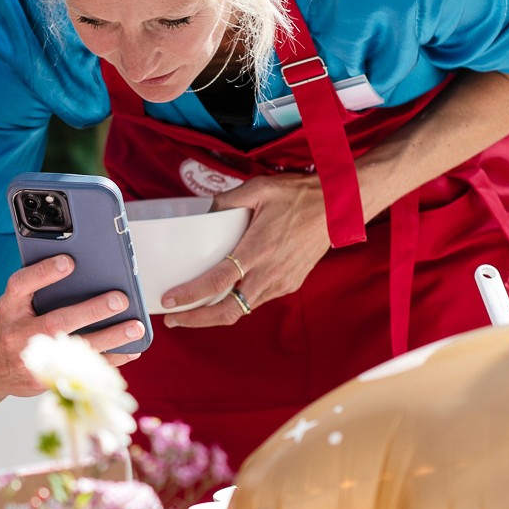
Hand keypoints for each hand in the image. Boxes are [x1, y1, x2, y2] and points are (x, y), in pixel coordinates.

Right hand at [0, 255, 144, 406]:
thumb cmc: (10, 327)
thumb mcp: (13, 305)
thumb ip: (36, 290)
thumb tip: (83, 272)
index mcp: (8, 308)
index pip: (21, 286)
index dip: (43, 273)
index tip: (69, 262)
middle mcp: (17, 334)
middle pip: (55, 322)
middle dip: (90, 311)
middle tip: (119, 299)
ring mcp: (31, 360)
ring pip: (74, 349)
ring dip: (109, 338)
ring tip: (136, 327)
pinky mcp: (46, 379)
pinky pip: (83, 370)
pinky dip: (111, 360)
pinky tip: (130, 349)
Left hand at [161, 173, 329, 328]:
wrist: (339, 207)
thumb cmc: (299, 195)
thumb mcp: (259, 188)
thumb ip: (227, 201)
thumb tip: (204, 212)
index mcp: (258, 250)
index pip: (217, 282)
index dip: (190, 296)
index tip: (168, 301)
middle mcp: (269, 273)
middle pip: (227, 310)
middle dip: (196, 320)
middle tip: (172, 318)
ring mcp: (282, 282)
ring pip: (242, 309)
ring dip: (215, 314)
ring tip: (192, 310)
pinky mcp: (290, 283)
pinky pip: (257, 300)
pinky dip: (237, 303)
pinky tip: (223, 296)